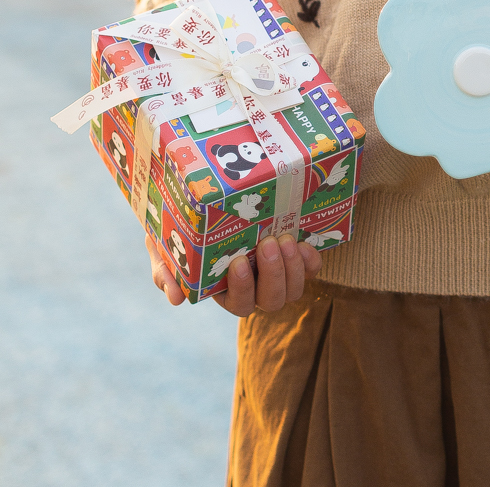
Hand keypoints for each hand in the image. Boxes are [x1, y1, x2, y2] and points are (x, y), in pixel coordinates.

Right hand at [145, 233, 322, 315]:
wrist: (212, 200)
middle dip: (272, 274)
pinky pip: (311, 270)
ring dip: (292, 267)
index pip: (239, 303)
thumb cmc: (185, 228)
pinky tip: (302, 244)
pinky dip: (310, 261)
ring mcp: (279, 274)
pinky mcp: (297, 259)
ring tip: (284, 238)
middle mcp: (256, 288)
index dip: (242, 288)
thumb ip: (165, 270)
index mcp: (226, 292)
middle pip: (271, 300)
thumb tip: (175, 299)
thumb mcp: (166, 246)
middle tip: (268, 242)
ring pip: (293, 289)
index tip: (239, 261)